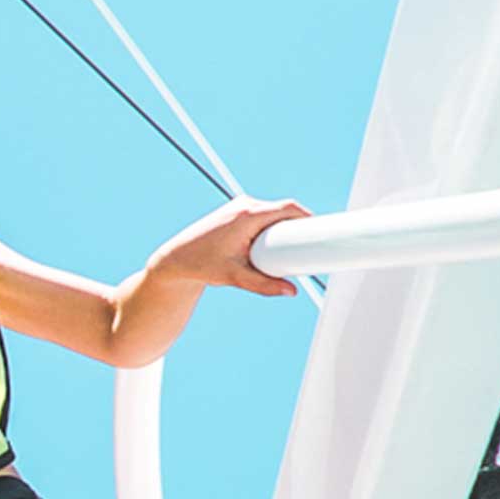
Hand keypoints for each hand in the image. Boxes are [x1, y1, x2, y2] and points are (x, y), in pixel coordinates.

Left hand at [147, 197, 308, 296]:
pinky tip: (280, 240)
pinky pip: (265, 215)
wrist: (176, 259)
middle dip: (299, 227)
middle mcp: (244, 206)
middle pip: (284, 210)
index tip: (323, 232)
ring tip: (296, 248)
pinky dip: (274, 226)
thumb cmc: (202, 265)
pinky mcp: (237, 213)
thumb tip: (291, 292)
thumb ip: (264, 285)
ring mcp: (239, 207)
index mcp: (247, 216)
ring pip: (274, 212)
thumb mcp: (235, 276)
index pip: (288, 208)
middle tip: (312, 248)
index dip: (309, 218)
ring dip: (286, 227)